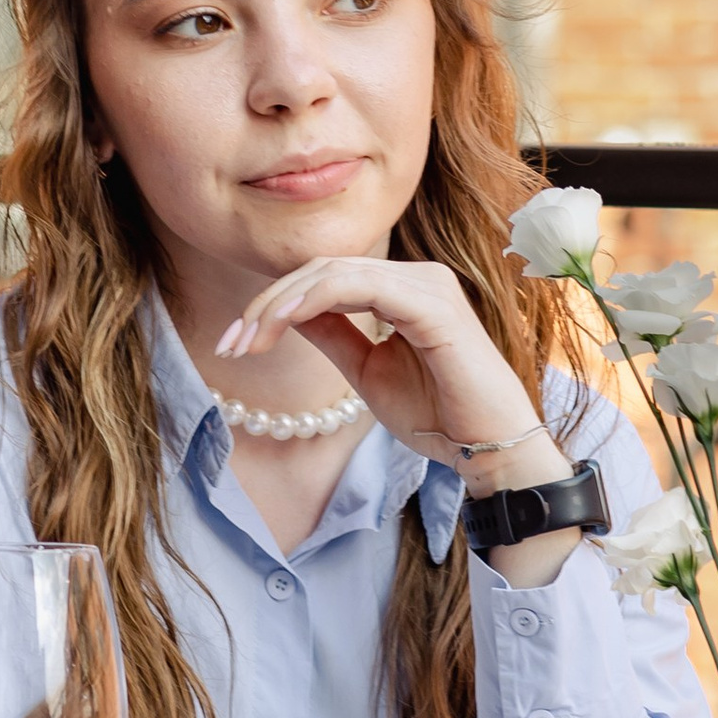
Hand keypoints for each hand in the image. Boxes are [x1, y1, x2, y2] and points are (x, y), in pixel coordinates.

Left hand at [215, 258, 570, 557]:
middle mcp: (418, 275)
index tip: (233, 344)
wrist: (488, 449)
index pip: (325, 276)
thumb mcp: (367, 372)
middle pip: (322, 268)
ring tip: (247, 341)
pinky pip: (360, 287)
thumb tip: (287, 313)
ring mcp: (428, 283)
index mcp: (404, 287)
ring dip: (280, 304)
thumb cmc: (438, 413)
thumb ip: (333, 335)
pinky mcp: (433, 303)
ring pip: (334, 272)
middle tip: (229, 344)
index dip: (274, 303)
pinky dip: (312, 300)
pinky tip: (281, 325)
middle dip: (267, 304)